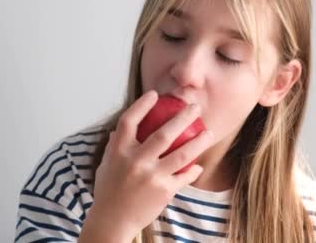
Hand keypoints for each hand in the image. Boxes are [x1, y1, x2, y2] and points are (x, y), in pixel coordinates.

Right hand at [80, 90, 214, 240]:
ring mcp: (151, 177)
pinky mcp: (163, 191)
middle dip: (183, 118)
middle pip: (163, 134)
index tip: (155, 95)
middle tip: (195, 108)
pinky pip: (183, 176)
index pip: (130, 121)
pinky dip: (193, 170)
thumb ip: (115, 145)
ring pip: (182, 154)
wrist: (112, 221)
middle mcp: (135, 162)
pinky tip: (198, 166)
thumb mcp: (106, 164)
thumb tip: (121, 128)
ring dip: (199, 142)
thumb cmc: (109, 190)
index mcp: (118, 151)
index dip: (142, 105)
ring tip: (209, 133)